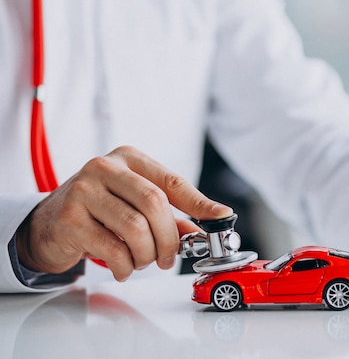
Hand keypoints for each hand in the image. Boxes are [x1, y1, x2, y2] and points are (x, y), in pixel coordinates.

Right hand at [16, 146, 232, 280]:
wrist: (48, 224)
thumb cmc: (100, 212)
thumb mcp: (135, 205)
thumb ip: (169, 216)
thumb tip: (202, 232)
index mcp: (129, 158)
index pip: (172, 181)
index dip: (200, 202)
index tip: (221, 217)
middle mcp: (105, 167)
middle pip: (154, 204)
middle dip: (169, 239)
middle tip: (170, 258)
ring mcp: (84, 190)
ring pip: (135, 228)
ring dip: (147, 255)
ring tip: (142, 261)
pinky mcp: (70, 218)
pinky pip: (112, 249)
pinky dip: (126, 266)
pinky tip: (123, 268)